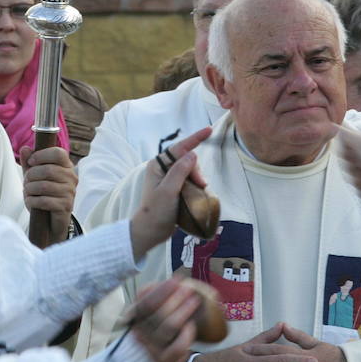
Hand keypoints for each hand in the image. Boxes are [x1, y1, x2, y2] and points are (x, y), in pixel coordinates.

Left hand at [19, 145, 76, 239]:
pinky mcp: (65, 206)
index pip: (58, 153)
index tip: (31, 162)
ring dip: (29, 189)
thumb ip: (30, 163)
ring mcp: (70, 192)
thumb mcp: (35, 177)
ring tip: (28, 192)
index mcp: (66, 166)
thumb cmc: (44, 194)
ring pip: (44, 186)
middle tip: (26, 182)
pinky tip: (31, 202)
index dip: (41, 155)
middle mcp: (71, 177)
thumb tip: (25, 148)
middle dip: (31, 175)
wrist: (51, 220)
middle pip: (47, 170)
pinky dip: (32, 201)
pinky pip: (44, 201)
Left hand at [128, 127, 212, 259]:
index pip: (179, 148)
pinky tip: (198, 192)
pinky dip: (196, 184)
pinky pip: (191, 179)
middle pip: (188, 160)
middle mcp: (163, 168)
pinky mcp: (176, 187)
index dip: (195, 138)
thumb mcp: (168, 191)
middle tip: (201, 185)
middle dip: (197, 170)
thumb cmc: (156, 211)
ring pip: (191, 170)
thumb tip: (192, 154)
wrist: (151, 231)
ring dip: (198, 178)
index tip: (208, 130)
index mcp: (158, 165)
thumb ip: (180, 171)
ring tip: (198, 191)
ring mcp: (170, 178)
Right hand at [128, 278, 199, 361]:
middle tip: (189, 288)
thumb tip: (175, 282)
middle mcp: (140, 331)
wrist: (168, 350)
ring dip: (183, 311)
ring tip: (194, 301)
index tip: (177, 280)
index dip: (162, 290)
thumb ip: (163, 291)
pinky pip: (177, 347)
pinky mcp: (164, 360)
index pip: (146, 302)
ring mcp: (152, 347)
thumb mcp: (161, 302)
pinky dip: (186, 335)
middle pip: (157, 313)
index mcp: (136, 315)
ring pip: (168, 327)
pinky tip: (191, 326)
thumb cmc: (166, 319)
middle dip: (176, 298)